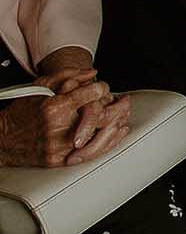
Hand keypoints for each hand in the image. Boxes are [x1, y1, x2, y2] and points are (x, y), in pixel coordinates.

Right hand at [0, 74, 128, 167]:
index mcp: (55, 106)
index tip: (103, 87)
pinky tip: (115, 135)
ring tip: (124, 118)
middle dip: (118, 108)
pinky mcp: (58, 160)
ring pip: (99, 137)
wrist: (3, 140)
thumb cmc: (23, 110)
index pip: (90, 94)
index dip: (101, 88)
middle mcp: (58, 127)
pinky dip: (106, 143)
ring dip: (117, 126)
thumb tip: (93, 73)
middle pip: (100, 117)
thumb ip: (68, 75)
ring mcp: (59, 146)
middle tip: (125, 102)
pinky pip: (89, 153)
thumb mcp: (41, 85)